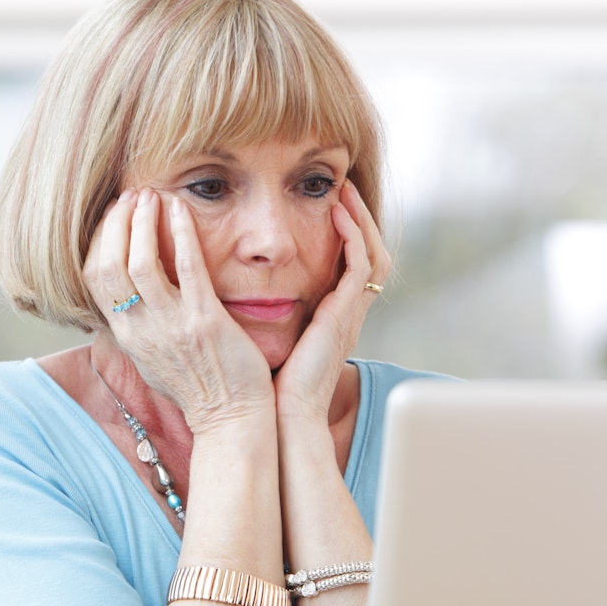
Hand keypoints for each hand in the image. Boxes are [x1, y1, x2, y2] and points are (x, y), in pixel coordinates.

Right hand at [84, 188, 273, 432]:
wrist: (231, 419)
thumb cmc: (199, 390)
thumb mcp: (153, 361)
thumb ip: (138, 329)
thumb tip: (127, 304)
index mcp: (127, 336)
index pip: (94, 279)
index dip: (100, 241)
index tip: (115, 217)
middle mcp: (141, 329)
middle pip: (109, 266)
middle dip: (117, 224)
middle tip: (132, 197)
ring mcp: (171, 325)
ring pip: (139, 263)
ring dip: (142, 222)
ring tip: (152, 196)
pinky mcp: (205, 321)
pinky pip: (187, 268)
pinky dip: (181, 233)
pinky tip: (181, 209)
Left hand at [273, 179, 389, 424]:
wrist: (280, 417)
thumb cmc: (266, 384)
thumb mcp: (268, 338)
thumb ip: (263, 313)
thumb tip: (233, 288)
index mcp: (332, 318)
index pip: (352, 266)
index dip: (347, 234)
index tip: (330, 205)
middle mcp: (347, 314)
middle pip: (371, 255)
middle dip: (360, 220)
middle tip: (344, 188)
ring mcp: (349, 316)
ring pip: (373, 255)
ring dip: (361, 221)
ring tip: (344, 193)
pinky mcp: (343, 317)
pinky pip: (360, 268)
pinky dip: (352, 238)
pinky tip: (337, 216)